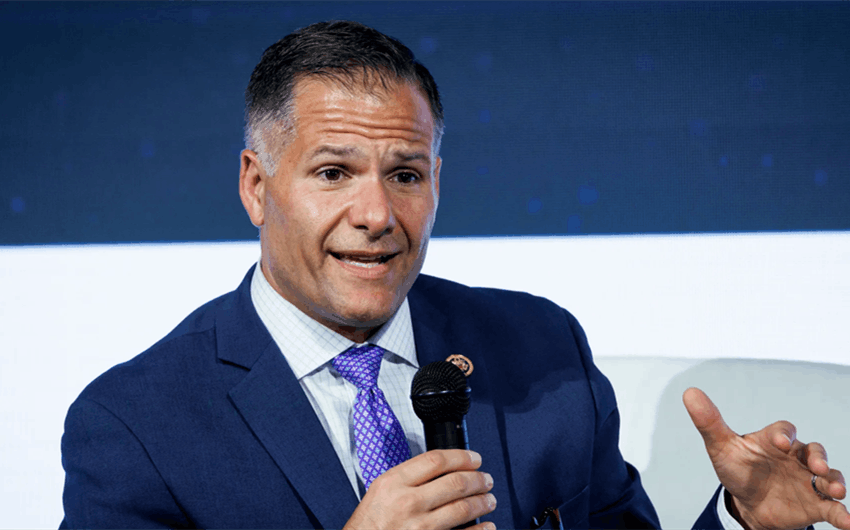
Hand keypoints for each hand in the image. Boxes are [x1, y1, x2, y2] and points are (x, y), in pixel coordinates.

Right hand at [343, 449, 496, 529]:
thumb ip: (408, 478)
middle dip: (478, 480)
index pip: (436, 460)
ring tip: (489, 499)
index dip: (462, 457)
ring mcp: (419, 527)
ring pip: (463, 509)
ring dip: (482, 502)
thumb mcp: (380, 491)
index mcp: (394, 483)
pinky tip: (487, 526)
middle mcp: (407, 503)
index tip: (474, 459)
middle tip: (486, 479)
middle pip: (455, 483)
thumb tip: (443, 468)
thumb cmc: (369, 525)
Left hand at [683, 387, 849, 529]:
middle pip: (814, 451)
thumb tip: (689, 391)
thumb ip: (708, 422)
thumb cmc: (736, 468)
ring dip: (834, 482)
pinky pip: (832, 508)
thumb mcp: (720, 447)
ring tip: (836, 491)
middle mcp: (796, 457)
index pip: (783, 431)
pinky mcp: (815, 504)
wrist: (746, 503)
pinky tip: (848, 521)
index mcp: (774, 440)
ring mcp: (808, 481)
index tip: (780, 442)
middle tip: (817, 467)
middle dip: (819, 457)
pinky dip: (843, 514)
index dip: (783, 435)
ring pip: (829, 477)